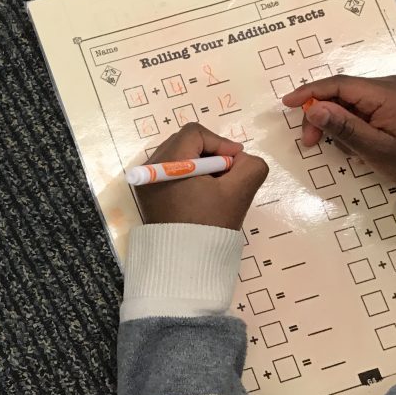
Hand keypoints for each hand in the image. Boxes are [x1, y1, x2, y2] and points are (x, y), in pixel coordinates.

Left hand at [136, 123, 268, 229]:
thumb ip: (250, 166)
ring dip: (201, 166)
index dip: (220, 143)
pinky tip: (202, 196)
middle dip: (211, 154)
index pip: (195, 133)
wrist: (184, 261)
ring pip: (179, 157)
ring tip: (216, 187)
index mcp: (166, 162)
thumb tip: (239, 158)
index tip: (235, 163)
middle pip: (184, 143)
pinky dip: (189, 176)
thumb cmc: (209, 224)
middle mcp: (149, 167)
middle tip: (227, 175)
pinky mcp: (148, 194)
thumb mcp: (239, 192)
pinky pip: (170, 172)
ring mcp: (146, 181)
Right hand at [283, 75, 395, 185]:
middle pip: (341, 93)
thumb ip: (344, 128)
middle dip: (321, 115)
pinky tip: (355, 143)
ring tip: (343, 149)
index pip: (339, 85)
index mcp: (386, 93)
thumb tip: (312, 109)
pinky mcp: (392, 104)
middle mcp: (388, 86)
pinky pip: (361, 108)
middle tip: (310, 141)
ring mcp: (392, 94)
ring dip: (335, 122)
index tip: (286, 103)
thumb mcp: (376, 149)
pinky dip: (350, 124)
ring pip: (349, 102)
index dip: (310, 92)